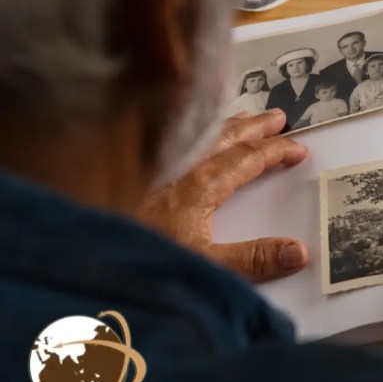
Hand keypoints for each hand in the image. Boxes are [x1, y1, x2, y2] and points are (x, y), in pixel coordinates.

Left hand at [137, 110, 309, 282]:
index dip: (277, 151)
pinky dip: (194, 132)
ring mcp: (157, 166)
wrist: (85, 251)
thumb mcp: (206, 264)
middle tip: (278, 117)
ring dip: (226, 124)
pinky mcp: (136, 172)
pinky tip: (189, 137)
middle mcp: (180, 167)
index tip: (297, 149)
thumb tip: (297, 251)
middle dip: (256, 126)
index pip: (249, 158)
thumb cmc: (138, 254)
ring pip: (200, 134)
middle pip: (227, 136)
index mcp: (202, 184)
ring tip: (243, 117)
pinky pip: (175, 139)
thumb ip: (253, 260)